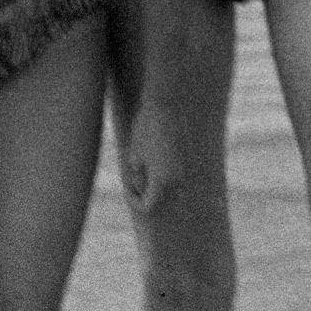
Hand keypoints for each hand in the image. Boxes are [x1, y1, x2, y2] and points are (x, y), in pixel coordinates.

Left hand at [122, 93, 182, 214]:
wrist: (167, 104)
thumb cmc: (146, 128)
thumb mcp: (134, 155)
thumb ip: (138, 176)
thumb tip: (142, 186)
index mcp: (162, 182)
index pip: (147, 206)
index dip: (133, 200)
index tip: (126, 185)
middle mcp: (176, 179)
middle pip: (157, 197)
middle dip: (143, 187)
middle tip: (134, 164)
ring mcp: (183, 169)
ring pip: (164, 185)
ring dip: (151, 178)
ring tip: (143, 155)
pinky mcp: (185, 158)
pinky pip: (170, 173)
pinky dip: (160, 169)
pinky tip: (153, 150)